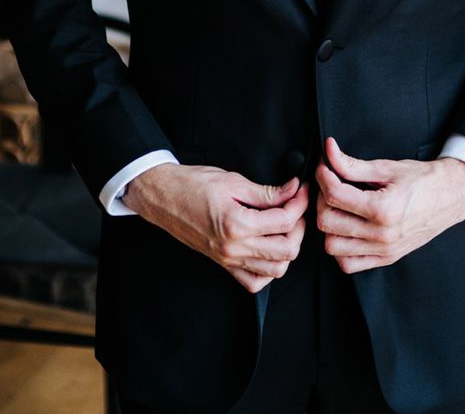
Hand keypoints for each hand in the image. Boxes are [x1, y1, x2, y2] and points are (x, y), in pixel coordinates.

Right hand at [123, 163, 308, 292]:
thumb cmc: (192, 185)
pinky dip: (268, 270)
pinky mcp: (223, 264)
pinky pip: (253, 282)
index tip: (301, 189)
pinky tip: (269, 250)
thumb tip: (293, 190)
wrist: (163, 197)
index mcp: (236, 224)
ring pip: (275, 270)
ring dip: (288, 249)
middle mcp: (234, 248)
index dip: (299, 203)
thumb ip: (267, 192)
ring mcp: (228, 260)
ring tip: (286, 227)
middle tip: (297, 207)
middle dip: (299, 227)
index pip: (284, 221)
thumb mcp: (233, 181)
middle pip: (287, 250)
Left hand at [315, 137, 464, 273]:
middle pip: (327, 222)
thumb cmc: (423, 180)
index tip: (324, 166)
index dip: (323, 176)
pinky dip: (341, 249)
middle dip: (322, 199)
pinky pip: (348, 264)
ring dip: (329, 226)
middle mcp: (382, 234)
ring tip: (338, 207)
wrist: (451, 196)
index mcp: (383, 209)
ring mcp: (384, 250)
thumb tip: (328, 152)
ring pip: (332, 246)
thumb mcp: (386, 167)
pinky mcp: (386, 258)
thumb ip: (352, 164)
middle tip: (330, 184)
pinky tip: (346, 229)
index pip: (334, 195)